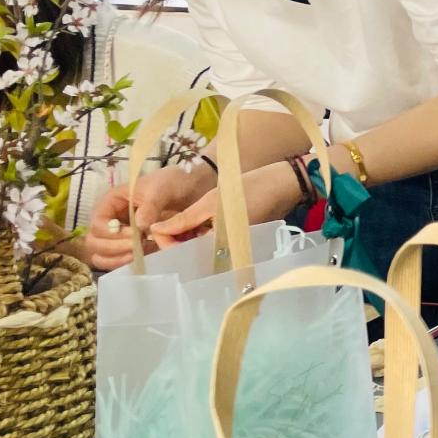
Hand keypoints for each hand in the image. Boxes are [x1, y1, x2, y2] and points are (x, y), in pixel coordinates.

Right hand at [84, 162, 213, 269]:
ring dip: (117, 259)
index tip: (136, 234)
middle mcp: (109, 220)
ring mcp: (118, 235)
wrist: (190, 189)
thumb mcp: (161, 189)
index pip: (96, 224)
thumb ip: (150, 206)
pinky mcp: (130, 246)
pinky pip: (118, 260)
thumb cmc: (171, 183)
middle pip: (94, 242)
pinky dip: (125, 264)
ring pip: (101, 255)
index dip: (112, 233)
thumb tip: (139, 226)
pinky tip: (144, 258)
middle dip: (113, 247)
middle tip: (138, 246)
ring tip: (140, 255)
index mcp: (111, 203)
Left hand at [150, 162, 308, 247]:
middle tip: (163, 220)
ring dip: (186, 234)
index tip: (155, 224)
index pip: (182, 253)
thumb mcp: (211, 202)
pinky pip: (210, 240)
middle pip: (190, 252)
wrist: (283, 183)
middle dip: (174, 238)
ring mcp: (229, 246)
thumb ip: (184, 219)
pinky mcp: (233, 239)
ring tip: (179, 217)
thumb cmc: (249, 190)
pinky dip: (200, 231)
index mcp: (219, 248)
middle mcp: (224, 253)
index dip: (165, 240)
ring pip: (199, 246)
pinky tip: (197, 217)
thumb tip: (155, 230)